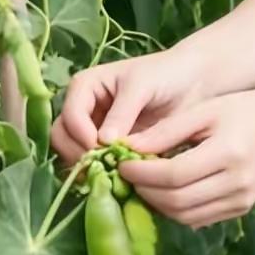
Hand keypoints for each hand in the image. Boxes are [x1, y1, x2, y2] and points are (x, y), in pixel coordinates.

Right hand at [50, 47, 207, 171]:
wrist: (192, 84)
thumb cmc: (166, 75)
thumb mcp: (142, 86)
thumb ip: (122, 113)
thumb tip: (102, 141)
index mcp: (85, 87)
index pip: (70, 115)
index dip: (81, 134)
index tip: (100, 149)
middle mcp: (83, 109)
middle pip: (62, 137)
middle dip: (79, 154)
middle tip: (104, 168)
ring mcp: (93, 130)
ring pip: (72, 153)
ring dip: (87, 167)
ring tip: (112, 176)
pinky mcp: (106, 148)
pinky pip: (93, 164)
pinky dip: (100, 173)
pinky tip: (118, 180)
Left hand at [111, 86, 254, 228]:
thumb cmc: (241, 109)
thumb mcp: (203, 111)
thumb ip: (166, 131)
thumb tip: (126, 148)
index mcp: (229, 153)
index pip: (174, 175)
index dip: (142, 173)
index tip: (121, 163)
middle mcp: (238, 183)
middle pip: (178, 200)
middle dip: (145, 190)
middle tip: (128, 175)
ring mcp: (242, 200)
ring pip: (185, 216)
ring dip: (158, 203)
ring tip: (144, 183)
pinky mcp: (241, 209)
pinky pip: (199, 219)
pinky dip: (176, 209)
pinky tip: (166, 191)